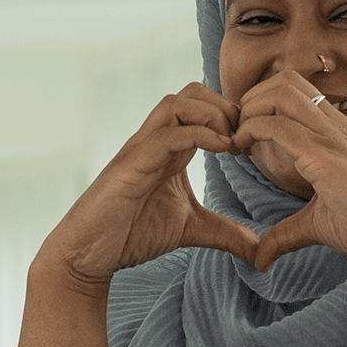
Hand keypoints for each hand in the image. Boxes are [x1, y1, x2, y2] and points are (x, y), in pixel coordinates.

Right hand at [35, 85, 260, 299]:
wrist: (87, 254)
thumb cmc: (130, 235)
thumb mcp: (191, 230)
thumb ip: (226, 233)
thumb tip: (260, 249)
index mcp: (170, 149)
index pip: (203, 107)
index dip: (234, 116)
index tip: (253, 145)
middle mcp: (155, 141)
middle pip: (192, 92)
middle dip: (226, 107)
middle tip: (245, 139)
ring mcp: (141, 150)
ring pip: (177, 102)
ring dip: (213, 114)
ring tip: (232, 143)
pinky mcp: (131, 165)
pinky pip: (167, 135)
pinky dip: (200, 135)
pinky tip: (222, 151)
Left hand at [237, 70, 346, 271]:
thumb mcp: (318, 225)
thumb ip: (285, 234)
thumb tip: (260, 258)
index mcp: (339, 132)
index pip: (296, 91)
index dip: (263, 105)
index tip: (244, 136)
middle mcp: (336, 126)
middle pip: (285, 80)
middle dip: (251, 99)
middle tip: (236, 133)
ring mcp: (332, 137)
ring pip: (280, 93)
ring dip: (249, 111)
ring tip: (237, 140)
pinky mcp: (325, 157)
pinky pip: (279, 126)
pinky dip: (250, 131)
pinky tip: (241, 151)